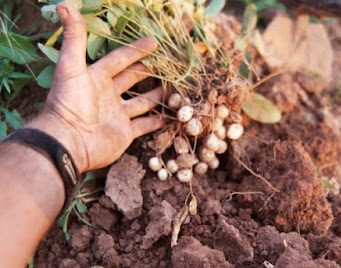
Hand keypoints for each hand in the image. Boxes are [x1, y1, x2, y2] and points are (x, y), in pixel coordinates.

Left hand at [28, 2, 163, 171]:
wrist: (69, 141)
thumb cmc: (70, 103)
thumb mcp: (71, 67)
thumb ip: (74, 38)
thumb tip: (64, 4)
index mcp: (97, 78)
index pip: (120, 60)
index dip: (136, 50)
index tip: (154, 42)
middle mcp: (108, 95)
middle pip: (133, 79)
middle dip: (148, 71)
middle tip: (168, 65)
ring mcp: (118, 114)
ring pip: (142, 102)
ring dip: (157, 96)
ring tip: (174, 88)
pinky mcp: (125, 133)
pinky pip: (145, 125)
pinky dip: (157, 121)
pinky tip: (170, 116)